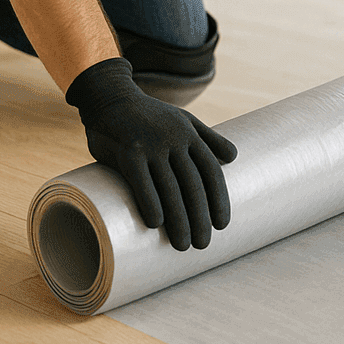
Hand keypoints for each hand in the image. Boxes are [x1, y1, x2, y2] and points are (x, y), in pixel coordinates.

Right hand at [65, 58, 236, 249]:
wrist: (110, 99)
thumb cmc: (149, 116)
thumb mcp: (182, 119)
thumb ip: (207, 138)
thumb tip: (234, 157)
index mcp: (189, 134)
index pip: (211, 171)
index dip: (218, 199)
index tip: (222, 224)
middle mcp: (174, 139)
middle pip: (193, 184)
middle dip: (200, 217)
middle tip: (202, 244)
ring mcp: (151, 145)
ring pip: (169, 187)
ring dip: (178, 219)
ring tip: (182, 244)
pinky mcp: (128, 151)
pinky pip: (142, 181)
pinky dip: (150, 203)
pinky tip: (156, 224)